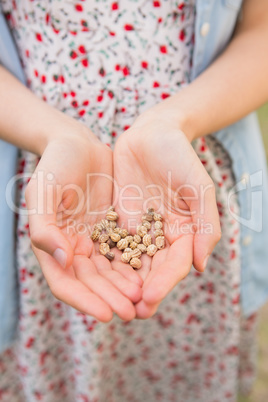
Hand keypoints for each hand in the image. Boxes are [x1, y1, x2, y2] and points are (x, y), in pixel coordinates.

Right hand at [25, 124, 141, 321]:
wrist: (77, 144)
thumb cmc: (55, 165)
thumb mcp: (43, 191)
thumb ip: (45, 227)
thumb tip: (63, 260)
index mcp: (52, 245)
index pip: (66, 284)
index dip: (86, 301)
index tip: (107, 314)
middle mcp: (72, 248)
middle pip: (92, 283)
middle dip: (112, 299)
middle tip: (134, 311)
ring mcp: (93, 240)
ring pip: (110, 272)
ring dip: (126, 287)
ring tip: (145, 297)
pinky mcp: (111, 229)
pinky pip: (125, 251)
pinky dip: (135, 265)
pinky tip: (149, 274)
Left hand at [113, 111, 220, 318]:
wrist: (151, 134)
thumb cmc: (179, 157)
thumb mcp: (199, 187)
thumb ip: (206, 225)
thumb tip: (201, 266)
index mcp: (185, 232)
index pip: (175, 265)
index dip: (164, 284)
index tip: (148, 299)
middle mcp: (162, 237)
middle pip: (153, 272)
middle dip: (142, 293)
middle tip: (129, 313)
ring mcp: (140, 230)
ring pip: (131, 264)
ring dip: (122, 285)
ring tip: (110, 304)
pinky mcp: (120, 221)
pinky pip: (112, 245)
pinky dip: (106, 262)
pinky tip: (92, 276)